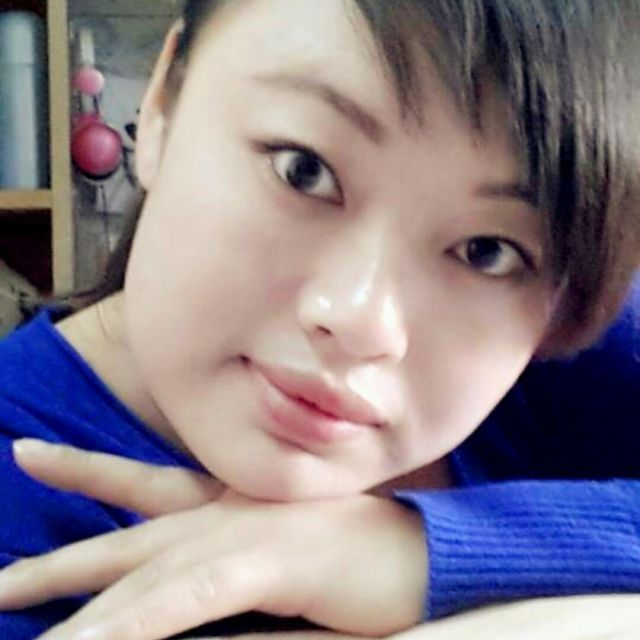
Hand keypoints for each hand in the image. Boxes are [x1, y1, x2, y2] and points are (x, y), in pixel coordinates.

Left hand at [2, 440, 426, 639]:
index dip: (87, 472)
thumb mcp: (285, 551)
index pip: (144, 486)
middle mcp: (226, 512)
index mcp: (230, 504)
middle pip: (126, 536)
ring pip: (144, 575)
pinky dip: (137, 619)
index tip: (34, 455)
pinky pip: (188, 598)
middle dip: (58, 558)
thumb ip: (235, 562)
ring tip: (10, 604)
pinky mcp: (268, 562)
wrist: (423, 547)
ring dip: (78, 605)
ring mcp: (244, 533)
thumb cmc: (360, 554)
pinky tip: (88, 638)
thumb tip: (185, 582)